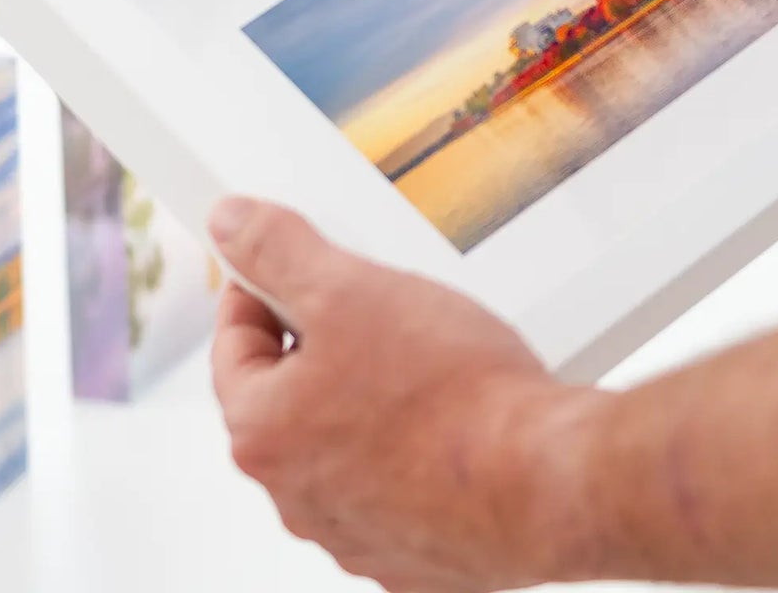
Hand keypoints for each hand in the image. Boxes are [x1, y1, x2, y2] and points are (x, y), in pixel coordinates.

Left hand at [207, 197, 601, 592]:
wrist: (545, 479)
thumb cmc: (455, 395)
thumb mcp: (353, 291)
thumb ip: (279, 252)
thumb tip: (232, 224)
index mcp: (264, 431)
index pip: (234, 344)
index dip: (261, 290)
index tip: (290, 268)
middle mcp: (295, 496)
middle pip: (291, 398)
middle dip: (328, 350)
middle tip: (380, 313)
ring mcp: (354, 532)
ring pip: (346, 446)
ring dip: (373, 406)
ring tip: (432, 369)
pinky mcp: (412, 553)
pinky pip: (398, 490)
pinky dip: (417, 456)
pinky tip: (457, 423)